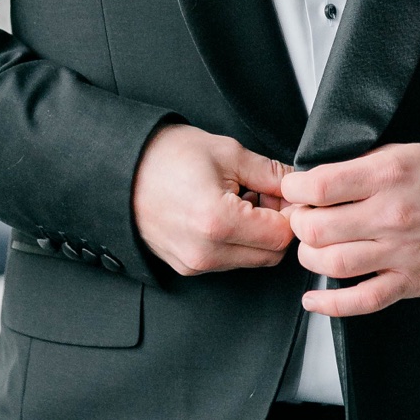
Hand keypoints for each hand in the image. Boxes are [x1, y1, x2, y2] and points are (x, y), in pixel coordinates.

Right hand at [132, 123, 292, 277]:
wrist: (120, 169)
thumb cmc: (165, 156)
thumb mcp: (227, 152)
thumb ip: (272, 173)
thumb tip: (299, 187)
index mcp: (218, 223)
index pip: (282, 236)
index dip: (291, 213)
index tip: (285, 194)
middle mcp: (206, 252)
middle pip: (271, 255)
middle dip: (276, 226)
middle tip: (263, 195)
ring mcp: (194, 264)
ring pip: (251, 260)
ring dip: (256, 235)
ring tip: (238, 200)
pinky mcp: (186, 267)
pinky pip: (228, 261)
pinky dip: (236, 241)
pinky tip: (222, 213)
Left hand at [281, 143, 419, 316]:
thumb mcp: (406, 152)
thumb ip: (363, 165)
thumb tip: (319, 178)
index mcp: (388, 175)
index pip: (320, 186)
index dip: (295, 189)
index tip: (293, 190)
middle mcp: (392, 214)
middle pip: (318, 228)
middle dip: (299, 223)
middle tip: (300, 218)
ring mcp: (402, 252)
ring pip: (333, 264)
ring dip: (309, 257)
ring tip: (311, 248)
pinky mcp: (411, 281)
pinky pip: (363, 300)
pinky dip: (331, 305)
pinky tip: (313, 300)